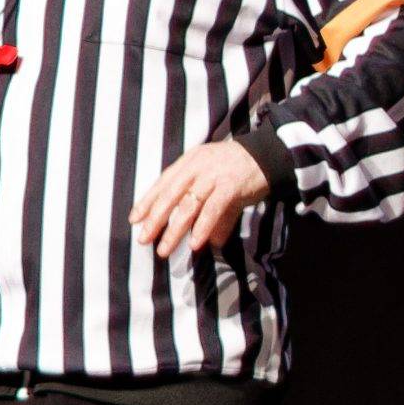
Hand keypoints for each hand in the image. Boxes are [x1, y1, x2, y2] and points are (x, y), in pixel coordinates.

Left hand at [128, 139, 269, 259]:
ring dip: (174, 230)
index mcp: (189, 162)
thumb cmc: (239, 170)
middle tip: (143, 239)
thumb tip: (211, 242)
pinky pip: (213, 209)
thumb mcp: (218, 185)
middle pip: (170, 195)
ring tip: (164, 249)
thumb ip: (212, 213)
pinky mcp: (230, 185)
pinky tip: (195, 243)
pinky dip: (203, 226)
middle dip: (154, 219)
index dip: (147, 201)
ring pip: (187, 205)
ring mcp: (213, 175)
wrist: (269, 155)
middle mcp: (197, 166)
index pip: (163, 183)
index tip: (134, 220)